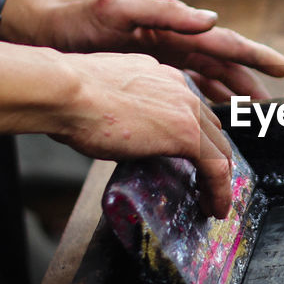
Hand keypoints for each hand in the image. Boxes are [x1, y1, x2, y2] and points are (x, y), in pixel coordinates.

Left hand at [20, 0, 283, 100]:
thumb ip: (166, 11)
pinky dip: (200, 102)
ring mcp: (159, 60)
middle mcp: (172, 42)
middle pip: (221, 65)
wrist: (42, 34)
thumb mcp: (121, 8)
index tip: (281, 68)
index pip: (223, 42)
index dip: (254, 56)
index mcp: (173, 26)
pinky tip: (209, 117)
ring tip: (248, 115)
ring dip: (228, 96)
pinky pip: (181, 90)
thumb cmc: (77, 19)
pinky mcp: (144, 76)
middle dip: (247, 82)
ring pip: (205, 80)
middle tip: (269, 105)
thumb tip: (210, 19)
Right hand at [54, 50, 234, 217]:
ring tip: (212, 203)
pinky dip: (219, 190)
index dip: (196, 138)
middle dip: (212, 159)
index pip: (190, 109)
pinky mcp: (186, 133)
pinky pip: (215, 167)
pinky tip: (214, 208)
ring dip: (218, 180)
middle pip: (211, 129)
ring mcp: (186, 109)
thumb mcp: (105, 99)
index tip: (191, 160)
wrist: (64, 92)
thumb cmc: (68, 97)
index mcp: (159, 76)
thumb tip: (119, 132)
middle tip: (206, 185)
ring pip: (218, 149)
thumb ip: (123, 110)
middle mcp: (179, 87)